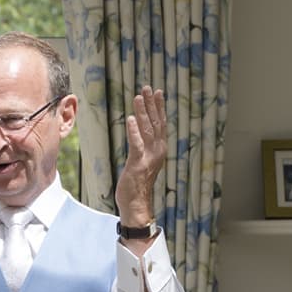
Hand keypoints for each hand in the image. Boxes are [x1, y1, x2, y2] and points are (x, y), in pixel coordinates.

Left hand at [114, 85, 167, 224]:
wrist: (137, 204)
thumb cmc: (137, 184)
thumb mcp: (144, 161)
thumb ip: (145, 147)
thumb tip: (141, 133)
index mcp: (159, 149)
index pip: (160, 123)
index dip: (159, 107)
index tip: (157, 92)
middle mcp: (158, 150)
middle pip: (155, 122)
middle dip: (151, 104)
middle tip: (147, 88)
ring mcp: (149, 157)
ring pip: (147, 129)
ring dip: (142, 112)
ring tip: (138, 97)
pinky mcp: (138, 163)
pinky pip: (136, 144)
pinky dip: (133, 131)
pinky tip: (130, 118)